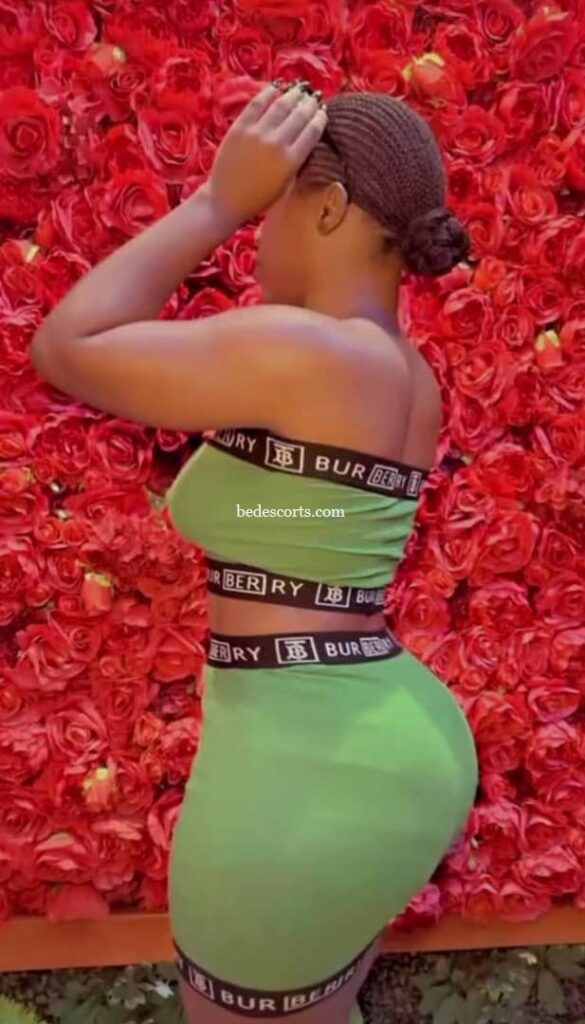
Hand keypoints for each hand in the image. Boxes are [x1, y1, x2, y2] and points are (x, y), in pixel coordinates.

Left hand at [203, 83, 327, 229]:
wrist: (226, 199)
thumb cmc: (258, 198)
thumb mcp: (285, 184)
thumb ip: (296, 162)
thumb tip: (304, 139)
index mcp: (291, 161)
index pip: (312, 133)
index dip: (320, 119)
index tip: (323, 112)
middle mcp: (277, 143)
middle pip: (299, 116)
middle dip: (309, 104)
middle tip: (314, 97)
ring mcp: (257, 133)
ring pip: (281, 106)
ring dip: (293, 95)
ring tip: (300, 89)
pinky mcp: (240, 127)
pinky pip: (256, 104)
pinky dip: (267, 93)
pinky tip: (275, 88)